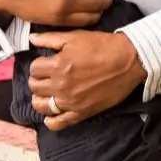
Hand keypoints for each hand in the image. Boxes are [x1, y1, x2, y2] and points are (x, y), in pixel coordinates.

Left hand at [26, 31, 145, 130]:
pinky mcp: (81, 113)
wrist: (129, 61)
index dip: (39, 64)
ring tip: (48, 93)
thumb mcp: (75, 37)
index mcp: (58, 65)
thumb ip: (50, 39)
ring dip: (40, 98)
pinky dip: (50, 121)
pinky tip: (52, 114)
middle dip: (38, 80)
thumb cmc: (103, 46)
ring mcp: (70, 102)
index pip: (34, 68)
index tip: (47, 63)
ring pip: (41, 105)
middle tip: (47, 76)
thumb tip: (31, 39)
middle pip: (35, 86)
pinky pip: (57, 123)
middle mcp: (61, 85)